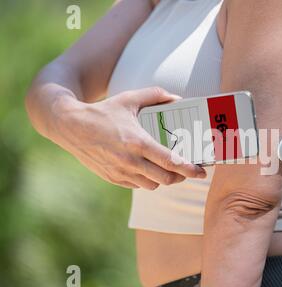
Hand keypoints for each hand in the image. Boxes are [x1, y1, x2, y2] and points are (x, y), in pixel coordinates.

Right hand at [51, 87, 205, 189]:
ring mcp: (120, 172)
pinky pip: (137, 185)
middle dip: (181, 177)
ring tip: (169, 169)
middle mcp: (130, 161)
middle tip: (188, 170)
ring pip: (153, 185)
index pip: (171, 162)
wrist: (69, 126)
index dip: (190, 169)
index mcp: (138, 142)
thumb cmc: (102, 111)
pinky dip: (147, 180)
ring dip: (164, 179)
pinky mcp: (112, 178)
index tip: (202, 171)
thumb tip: (177, 98)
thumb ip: (155, 95)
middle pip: (166, 179)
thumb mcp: (128, 99)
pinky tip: (148, 169)